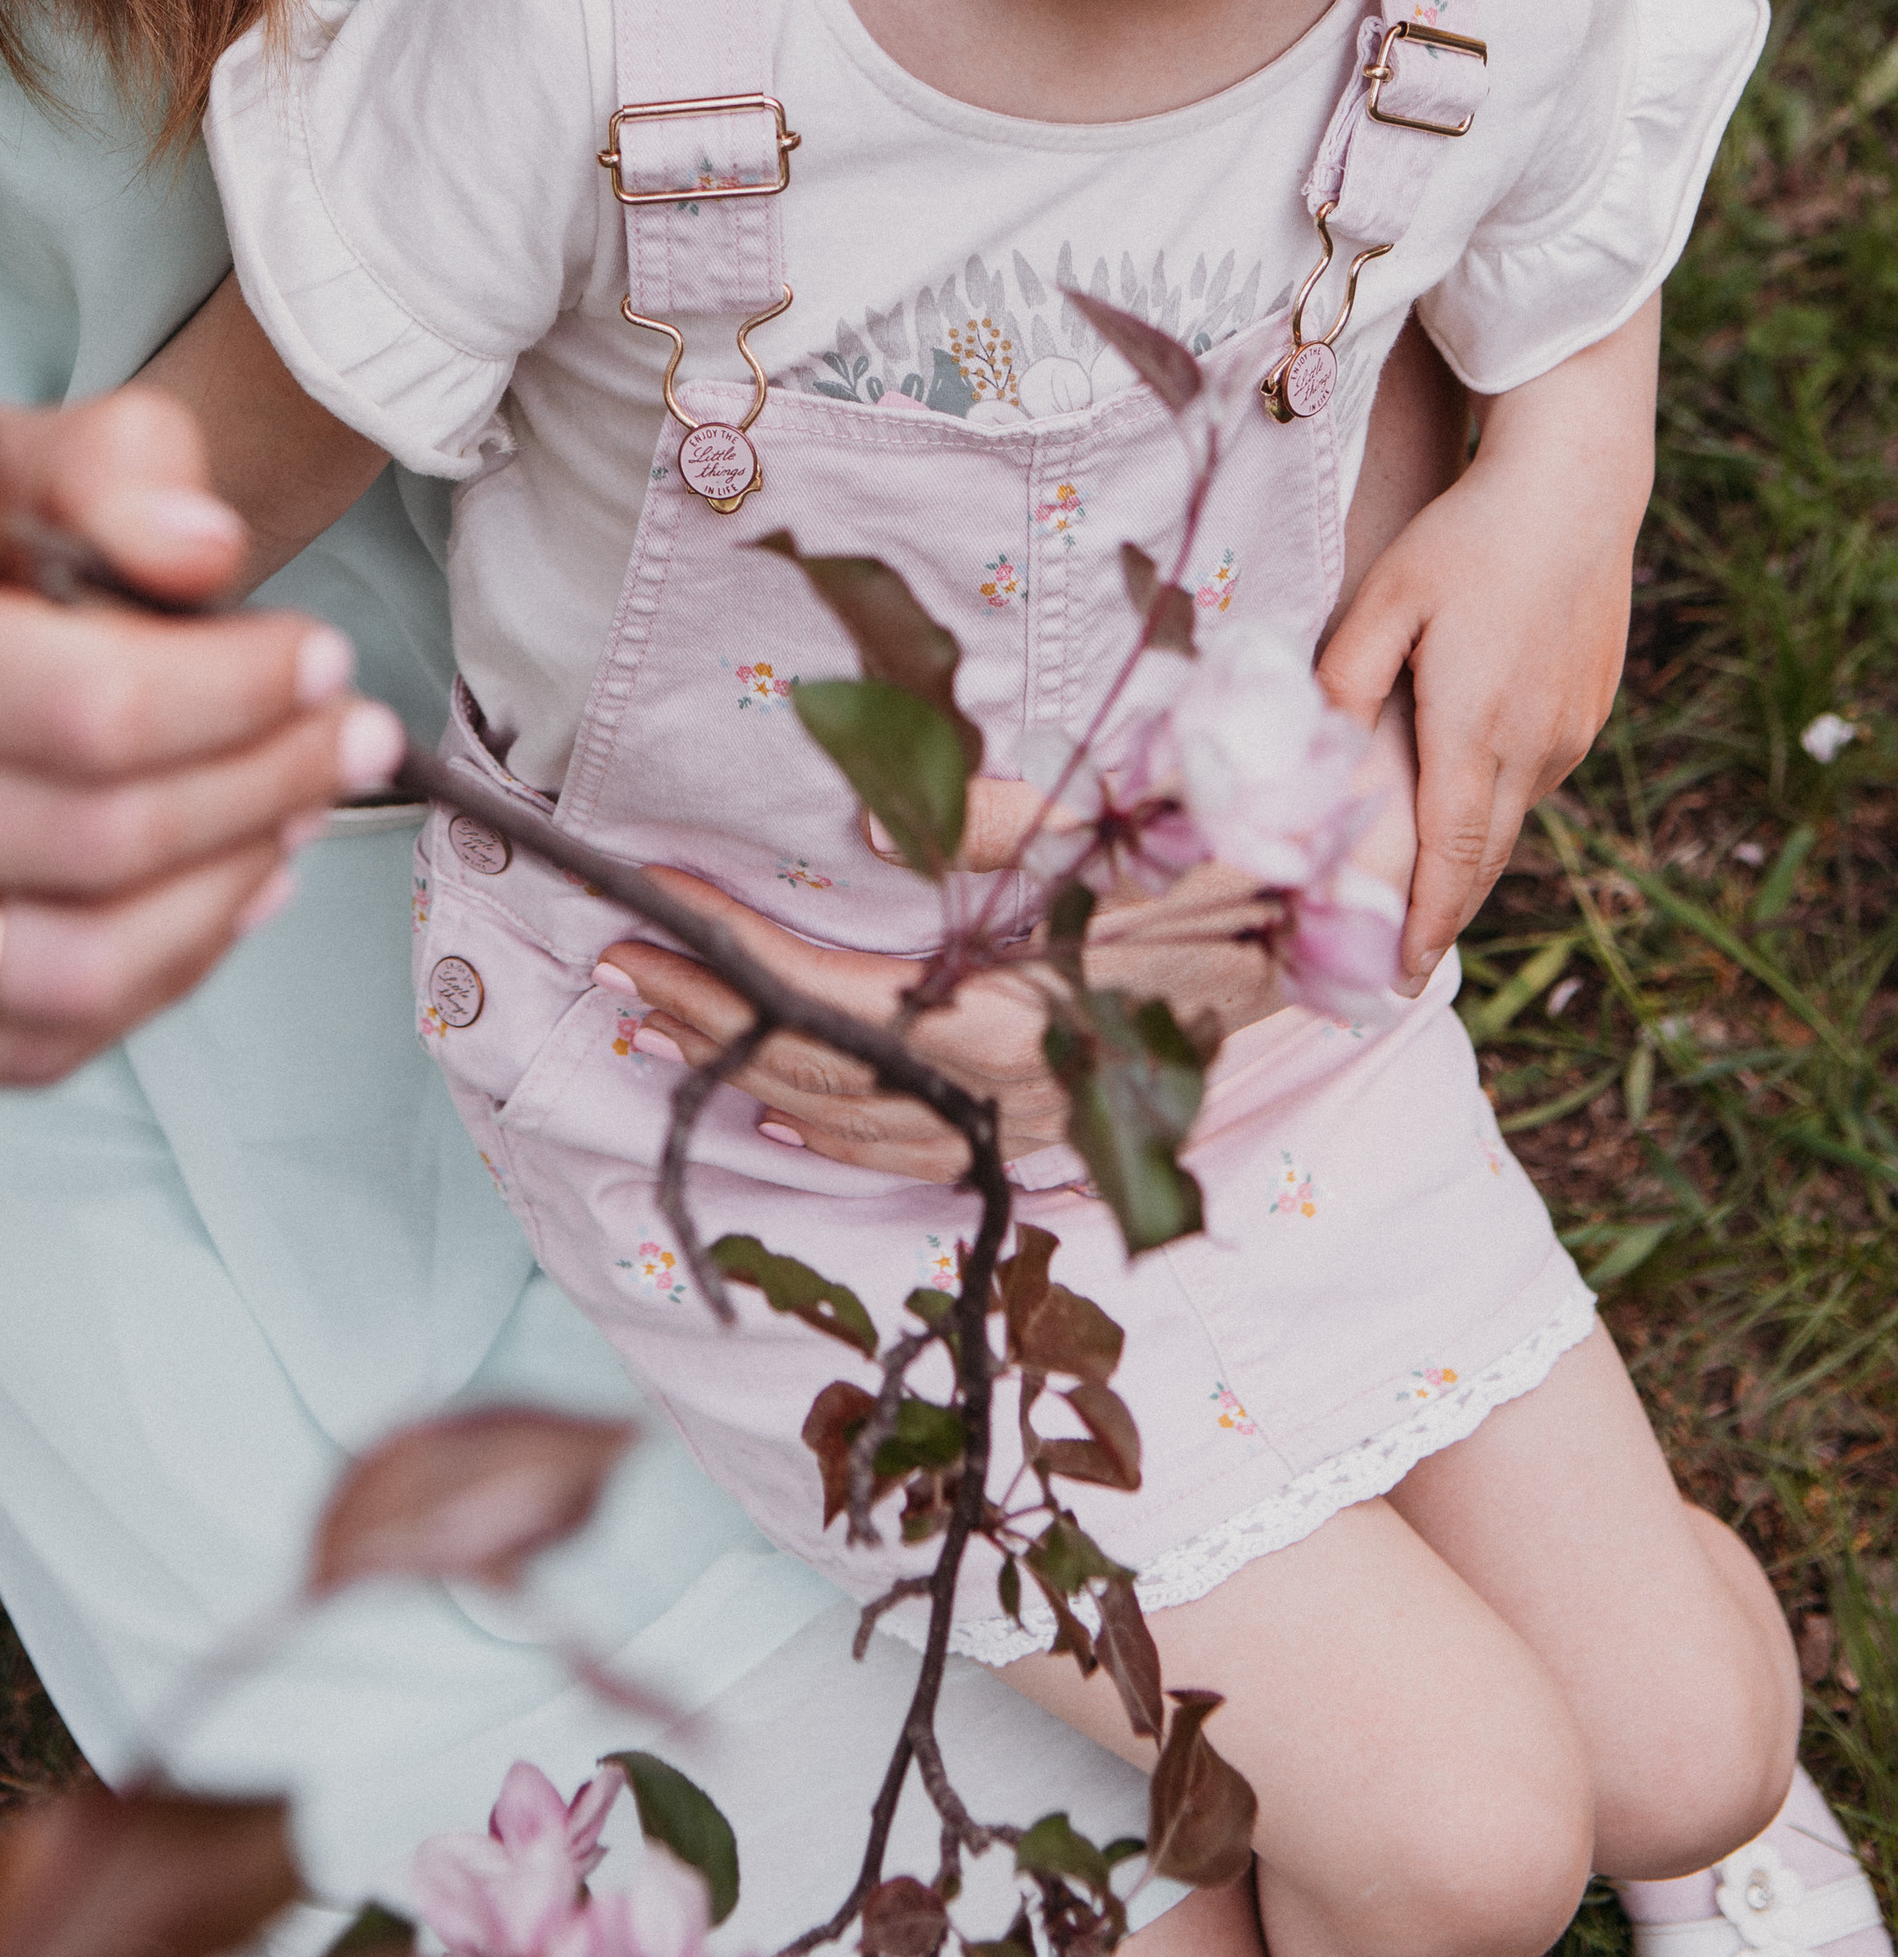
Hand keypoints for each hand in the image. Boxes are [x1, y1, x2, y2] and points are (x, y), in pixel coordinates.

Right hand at [0, 382, 398, 1114]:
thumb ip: (107, 466)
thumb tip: (213, 550)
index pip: (82, 704)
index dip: (241, 691)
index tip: (326, 658)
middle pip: (98, 845)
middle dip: (269, 786)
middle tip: (351, 739)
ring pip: (75, 978)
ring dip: (229, 897)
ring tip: (294, 817)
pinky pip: (26, 1054)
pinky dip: (153, 983)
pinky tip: (214, 898)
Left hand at [602, 794, 1283, 1175]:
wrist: (1349, 932)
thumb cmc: (1236, 853)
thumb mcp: (1129, 810)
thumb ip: (1001, 816)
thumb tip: (864, 809)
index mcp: (1014, 1009)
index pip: (827, 990)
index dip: (726, 954)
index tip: (645, 904)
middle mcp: (1011, 1084)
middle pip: (817, 1064)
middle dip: (704, 1012)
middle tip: (608, 960)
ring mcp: (1032, 1115)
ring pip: (856, 1119)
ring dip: (747, 1070)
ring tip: (656, 1023)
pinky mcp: (1055, 1122)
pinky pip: (919, 1147)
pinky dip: (833, 1127)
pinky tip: (780, 1104)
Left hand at [1317, 301, 1657, 987]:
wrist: (1577, 488)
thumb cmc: (1466, 537)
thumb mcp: (1383, 602)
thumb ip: (1342, 683)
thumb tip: (1313, 754)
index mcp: (1474, 734)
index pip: (1449, 862)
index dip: (1425, 927)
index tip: (1400, 980)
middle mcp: (1532, 749)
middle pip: (1484, 859)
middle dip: (1443, 915)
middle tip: (1403, 963)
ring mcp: (1569, 731)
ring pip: (1512, 817)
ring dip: (1472, 858)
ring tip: (1426, 894)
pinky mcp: (1589, 707)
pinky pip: (1536, 775)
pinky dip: (1498, 803)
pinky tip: (1468, 797)